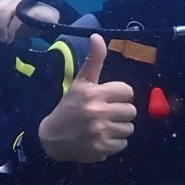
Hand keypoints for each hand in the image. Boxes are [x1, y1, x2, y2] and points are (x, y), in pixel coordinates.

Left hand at [0, 0, 59, 42]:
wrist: (46, 20)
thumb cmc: (25, 24)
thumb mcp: (5, 28)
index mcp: (1, 4)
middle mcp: (8, 1)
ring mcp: (18, 3)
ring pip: (3, 13)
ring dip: (0, 29)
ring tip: (2, 40)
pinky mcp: (28, 9)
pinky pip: (15, 19)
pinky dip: (10, 31)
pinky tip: (10, 40)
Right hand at [37, 34, 135, 162]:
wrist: (53, 138)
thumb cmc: (69, 107)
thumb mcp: (80, 82)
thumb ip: (93, 60)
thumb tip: (97, 35)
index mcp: (94, 93)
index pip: (127, 91)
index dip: (120, 95)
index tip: (109, 98)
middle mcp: (98, 112)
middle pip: (131, 110)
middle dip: (121, 112)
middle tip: (107, 113)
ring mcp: (100, 132)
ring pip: (129, 128)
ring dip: (119, 127)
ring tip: (105, 126)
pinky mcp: (102, 149)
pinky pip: (123, 144)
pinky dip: (115, 143)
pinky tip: (102, 138)